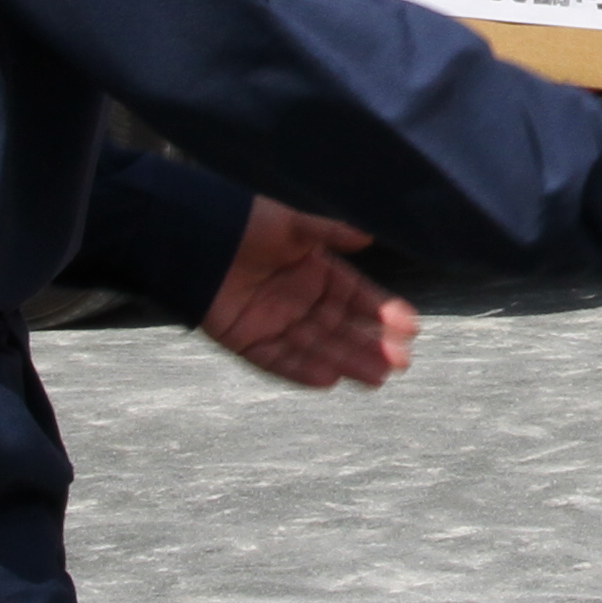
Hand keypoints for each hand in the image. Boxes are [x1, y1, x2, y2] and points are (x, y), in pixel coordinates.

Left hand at [198, 198, 418, 389]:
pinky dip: (301, 371)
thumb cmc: (243, 223)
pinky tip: (328, 380)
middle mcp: (298, 300)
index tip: (410, 326)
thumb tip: (368, 236)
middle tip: (400, 362)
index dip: (383, 311)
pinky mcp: (246, 340)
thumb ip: (329, 233)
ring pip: (317, 348)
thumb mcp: (291, 224)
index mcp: (314, 271)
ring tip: (377, 378)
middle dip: (372, 345)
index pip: (356, 296)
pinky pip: (279, 360)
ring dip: (347, 362)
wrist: (191, 236)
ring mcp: (274, 322)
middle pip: (342, 328)